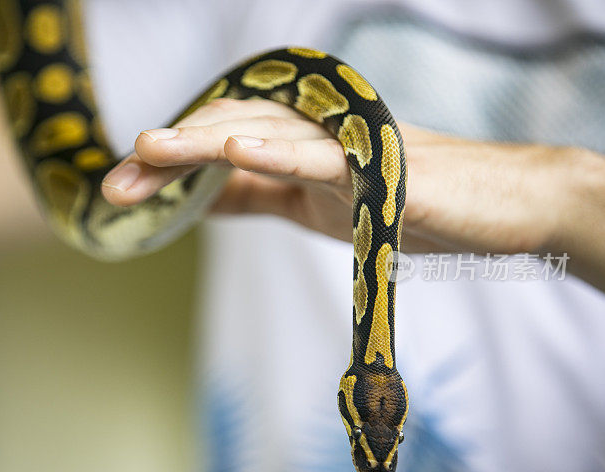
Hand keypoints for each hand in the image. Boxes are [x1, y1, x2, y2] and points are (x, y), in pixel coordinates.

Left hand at [102, 98, 604, 290]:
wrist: (490, 210)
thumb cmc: (402, 203)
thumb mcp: (310, 206)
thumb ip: (257, 196)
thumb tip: (196, 200)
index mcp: (294, 139)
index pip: (218, 145)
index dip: (166, 166)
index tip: (118, 191)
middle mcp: (314, 129)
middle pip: (227, 130)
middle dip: (167, 156)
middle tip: (114, 181)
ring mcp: (348, 142)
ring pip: (264, 133)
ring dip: (204, 142)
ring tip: (151, 150)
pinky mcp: (382, 165)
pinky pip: (325, 158)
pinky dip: (281, 153)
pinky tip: (239, 153)